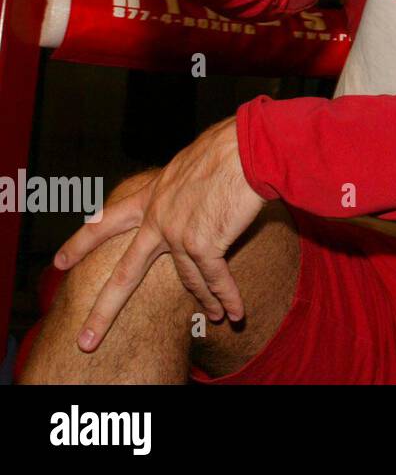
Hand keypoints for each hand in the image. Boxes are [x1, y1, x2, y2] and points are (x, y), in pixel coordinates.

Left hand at [55, 116, 267, 351]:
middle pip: (126, 274)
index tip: (59, 262)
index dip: (82, 243)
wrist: (243, 149)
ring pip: (187, 281)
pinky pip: (216, 279)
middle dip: (105, 310)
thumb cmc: (226, 147)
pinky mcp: (204, 244)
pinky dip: (227, 297)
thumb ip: (184, 186)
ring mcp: (178, 235)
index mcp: (151, 196)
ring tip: (216, 317)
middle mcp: (157, 220)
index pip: (106, 222)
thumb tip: (197, 189)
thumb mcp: (189, 162)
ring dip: (205, 301)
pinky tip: (234, 313)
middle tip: (86, 341)